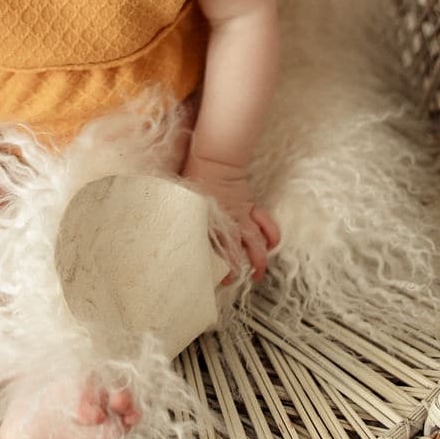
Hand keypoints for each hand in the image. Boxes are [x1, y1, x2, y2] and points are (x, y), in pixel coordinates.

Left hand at [181, 156, 279, 280]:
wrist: (215, 158)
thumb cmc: (197, 175)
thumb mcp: (185, 198)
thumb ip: (183, 214)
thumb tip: (168, 228)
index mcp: (209, 221)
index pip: (214, 250)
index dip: (217, 266)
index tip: (214, 277)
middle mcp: (228, 222)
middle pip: (236, 252)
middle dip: (237, 270)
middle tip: (233, 281)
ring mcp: (242, 216)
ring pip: (256, 243)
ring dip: (260, 259)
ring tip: (259, 272)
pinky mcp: (250, 207)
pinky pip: (266, 224)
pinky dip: (271, 235)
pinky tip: (270, 245)